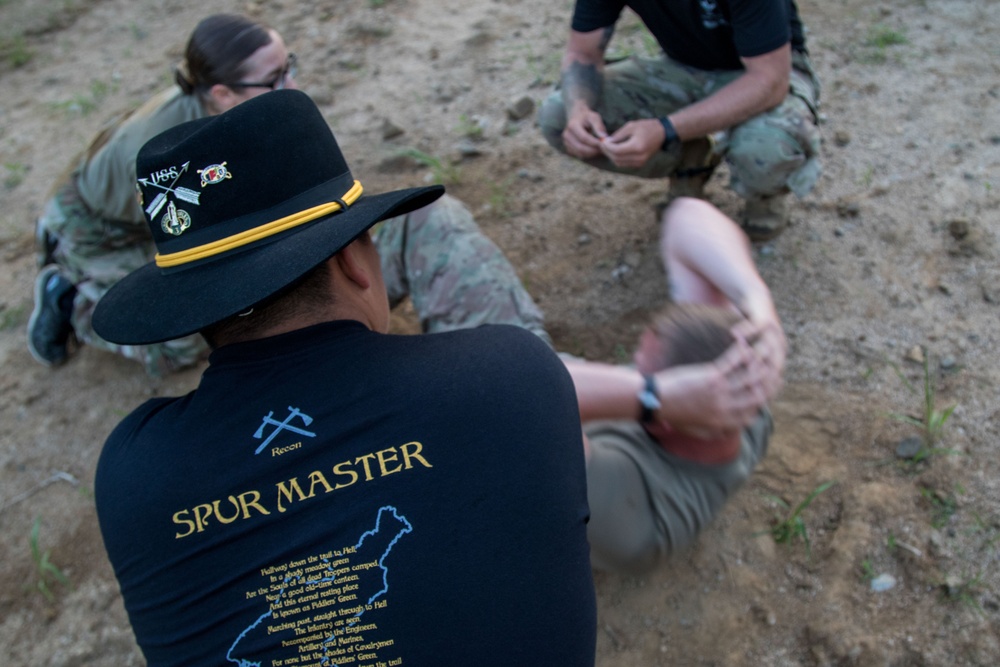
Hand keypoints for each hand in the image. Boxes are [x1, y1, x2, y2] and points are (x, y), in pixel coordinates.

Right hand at [562, 102, 606, 158]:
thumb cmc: (587, 118)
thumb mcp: (594, 117)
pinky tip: (594, 150)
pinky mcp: (568, 148)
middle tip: (603, 149)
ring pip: (580, 153)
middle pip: (581, 148)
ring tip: (600, 149)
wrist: (577, 118)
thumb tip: (604, 137)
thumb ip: (599, 126)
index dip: (594, 142)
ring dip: (591, 154)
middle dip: (593, 150)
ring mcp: (566, 143)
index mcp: (572, 126)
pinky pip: (579, 155)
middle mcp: (567, 135)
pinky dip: (588, 155)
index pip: (584, 138)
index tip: (604, 143)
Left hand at [600, 118, 663, 168]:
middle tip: (601, 144)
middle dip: (607, 152)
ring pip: (619, 163)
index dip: (607, 147)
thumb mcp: (631, 126)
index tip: (602, 141)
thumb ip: (618, 135)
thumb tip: (606, 142)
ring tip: (606, 147)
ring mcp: (640, 162)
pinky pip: (624, 164)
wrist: (662, 133)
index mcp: (637, 147)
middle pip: (616, 158)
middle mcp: (639, 157)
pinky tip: (614, 151)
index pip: (617, 150)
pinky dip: (617, 158)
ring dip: (611, 156)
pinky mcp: (640, 164)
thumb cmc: (647, 126)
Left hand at [654, 334, 770, 435]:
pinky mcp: (710, 376)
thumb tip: (727, 432)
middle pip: (757, 395)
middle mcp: (726, 407)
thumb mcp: (697, 429)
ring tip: (766, 353)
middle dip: (771, 383)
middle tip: (777, 371)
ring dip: (761, 362)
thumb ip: (715, 431)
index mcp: (723, 421)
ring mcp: (720, 391)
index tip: (768, 392)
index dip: (763, 402)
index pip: (751, 413)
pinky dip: (742, 352)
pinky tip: (746, 342)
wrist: (655, 402)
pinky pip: (733, 362)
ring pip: (750, 377)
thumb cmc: (673, 413)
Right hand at [732, 310, 785, 403]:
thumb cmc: (751, 333)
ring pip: (764, 347)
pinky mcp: (766, 319)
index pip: (771, 381)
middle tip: (737, 382)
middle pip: (769, 367)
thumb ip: (748, 371)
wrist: (757, 303)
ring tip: (734, 359)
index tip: (742, 397)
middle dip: (754, 375)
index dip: (759, 389)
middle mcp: (778, 349)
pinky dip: (745, 330)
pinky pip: (756, 326)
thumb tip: (736, 396)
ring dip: (750, 353)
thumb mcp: (752, 354)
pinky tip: (732, 333)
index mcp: (776, 361)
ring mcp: (774, 334)